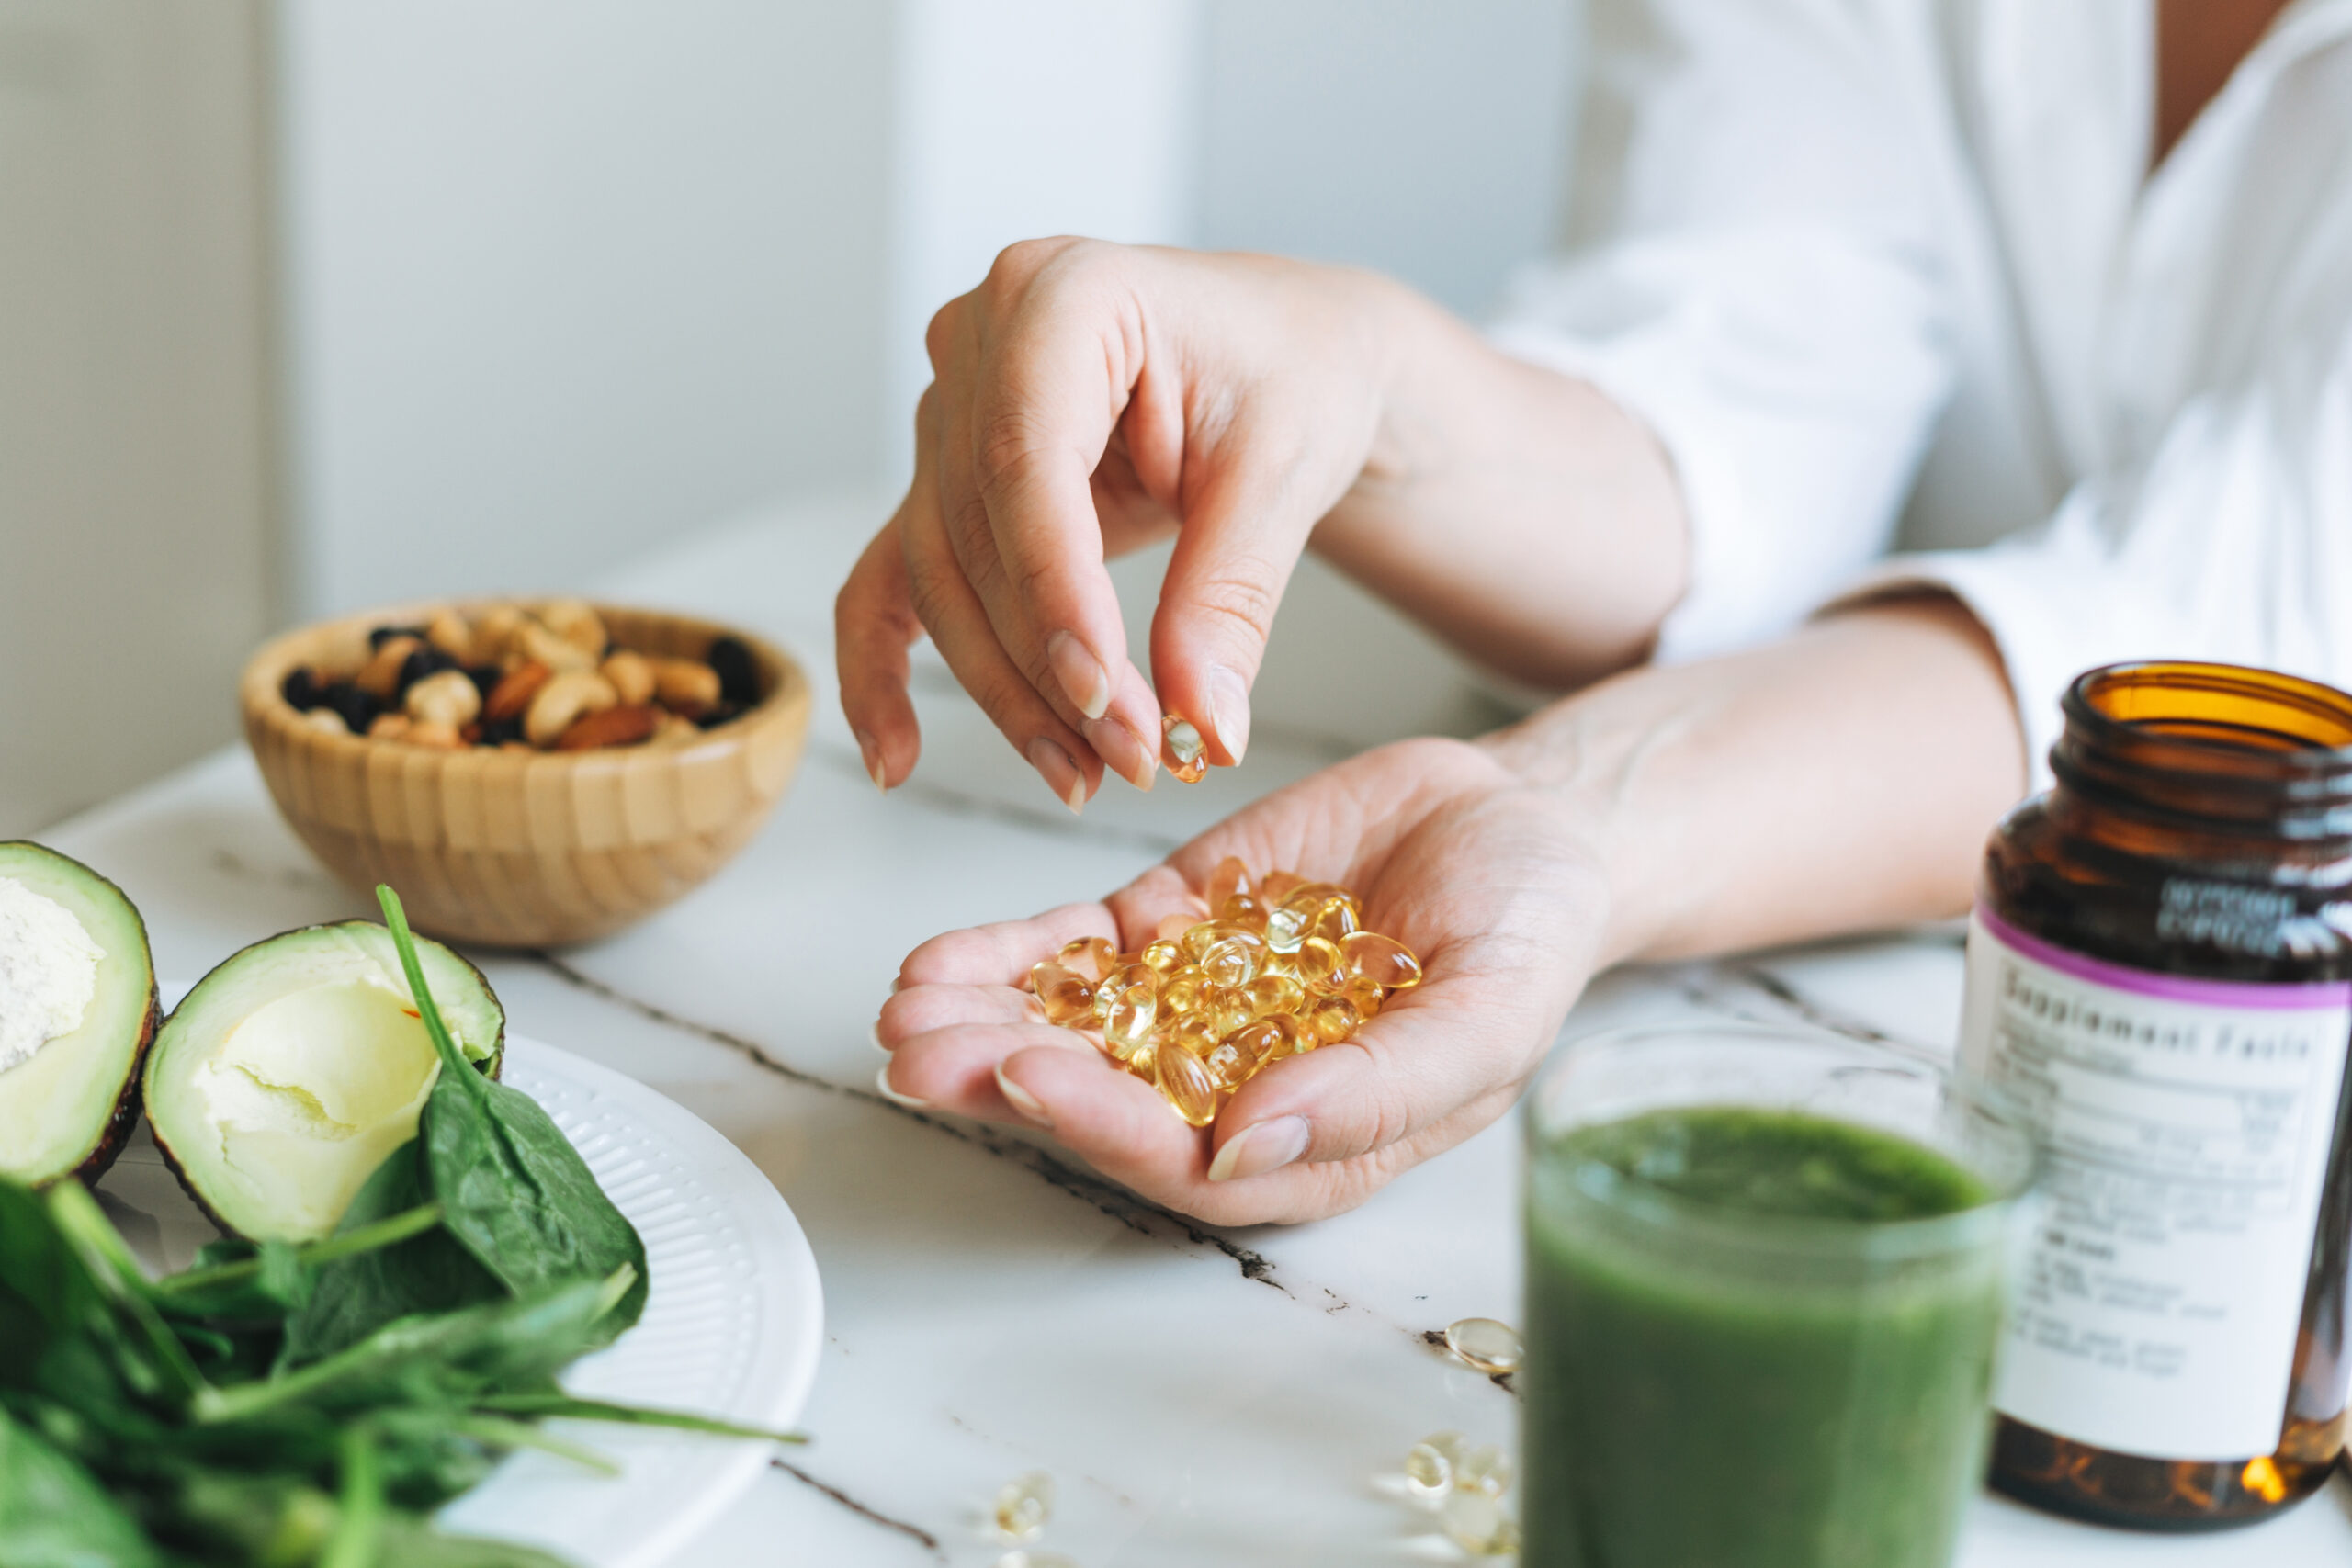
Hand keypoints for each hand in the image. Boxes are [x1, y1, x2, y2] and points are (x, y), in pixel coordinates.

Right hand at [835, 239, 1404, 808]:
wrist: (1292, 357)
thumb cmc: (1294, 373)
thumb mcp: (1285, 475)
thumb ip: (1229, 597)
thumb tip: (1203, 724)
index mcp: (1063, 293)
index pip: (1026, 461)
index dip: (1055, 592)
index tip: (1105, 696)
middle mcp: (980, 339)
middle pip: (976, 534)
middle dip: (1048, 664)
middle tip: (1132, 757)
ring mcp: (951, 409)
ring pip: (942, 577)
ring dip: (1007, 690)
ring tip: (1086, 773)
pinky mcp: (946, 479)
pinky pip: (891, 579)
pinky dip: (883, 669)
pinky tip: (899, 757)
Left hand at [873, 738, 1606, 1224]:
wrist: (1525, 821)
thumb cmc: (1532, 933)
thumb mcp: (1489, 1013)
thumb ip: (1380, 1088)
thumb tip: (1248, 1149)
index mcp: (1308, 1140)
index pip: (1186, 1160)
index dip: (1104, 1125)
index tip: (1029, 1078)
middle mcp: (1235, 1087)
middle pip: (1102, 1100)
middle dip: (1003, 1078)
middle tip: (919, 1053)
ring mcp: (1195, 1004)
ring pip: (1070, 1027)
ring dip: (981, 1022)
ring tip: (904, 1008)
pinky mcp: (1172, 927)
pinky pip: (1075, 950)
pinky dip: (1006, 955)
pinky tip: (937, 960)